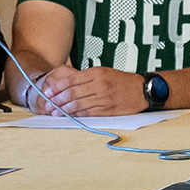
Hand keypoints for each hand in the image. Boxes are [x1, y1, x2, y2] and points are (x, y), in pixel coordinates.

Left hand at [30, 64, 146, 116]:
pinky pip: (88, 113)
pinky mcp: (108, 110)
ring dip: (64, 109)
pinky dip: (76, 115)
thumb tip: (67, 84)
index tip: (48, 92)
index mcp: (97, 73)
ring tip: (55, 112)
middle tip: (47, 105)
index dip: (57, 87)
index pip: (71, 80)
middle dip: (57, 100)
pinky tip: (69, 116)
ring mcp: (104, 98)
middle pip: (72, 93)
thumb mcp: (104, 72)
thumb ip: (87, 77)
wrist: (141, 90)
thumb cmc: (122, 81)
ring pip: (78, 104)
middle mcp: (99, 85)